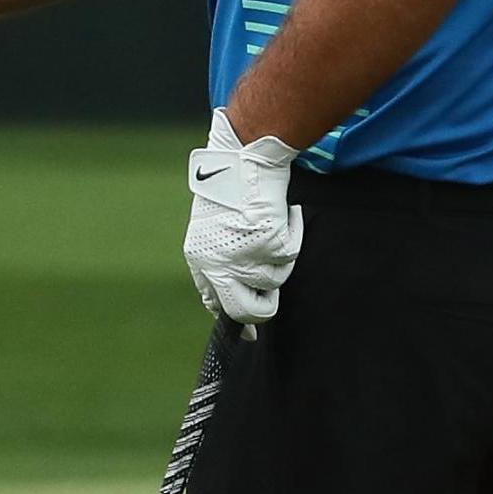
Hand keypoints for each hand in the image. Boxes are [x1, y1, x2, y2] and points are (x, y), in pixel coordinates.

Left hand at [183, 109, 302, 325]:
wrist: (242, 162)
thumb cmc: (229, 195)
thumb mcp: (213, 234)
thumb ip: (222, 270)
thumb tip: (246, 326)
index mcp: (200, 259)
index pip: (216, 303)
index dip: (237, 316)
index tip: (251, 331)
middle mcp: (219, 263)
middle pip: (245, 312)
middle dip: (262, 310)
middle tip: (270, 299)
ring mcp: (246, 256)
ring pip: (275, 280)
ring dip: (277, 258)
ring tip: (267, 228)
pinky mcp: (271, 246)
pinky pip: (292, 254)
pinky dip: (292, 234)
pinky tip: (283, 214)